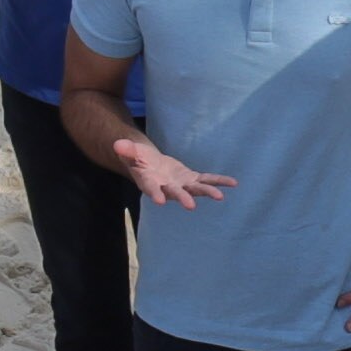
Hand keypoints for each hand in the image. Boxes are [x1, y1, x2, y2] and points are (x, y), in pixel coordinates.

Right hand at [113, 138, 233, 210]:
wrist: (151, 164)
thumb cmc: (139, 159)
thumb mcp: (131, 152)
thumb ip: (127, 150)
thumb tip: (117, 144)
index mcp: (150, 182)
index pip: (151, 189)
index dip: (155, 194)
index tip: (159, 201)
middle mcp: (167, 188)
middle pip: (175, 193)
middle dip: (183, 199)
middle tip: (190, 206)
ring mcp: (181, 185)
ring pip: (195, 190)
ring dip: (207, 193)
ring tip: (220, 197)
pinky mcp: (191, 179)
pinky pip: (207, 180)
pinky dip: (219, 181)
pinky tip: (233, 183)